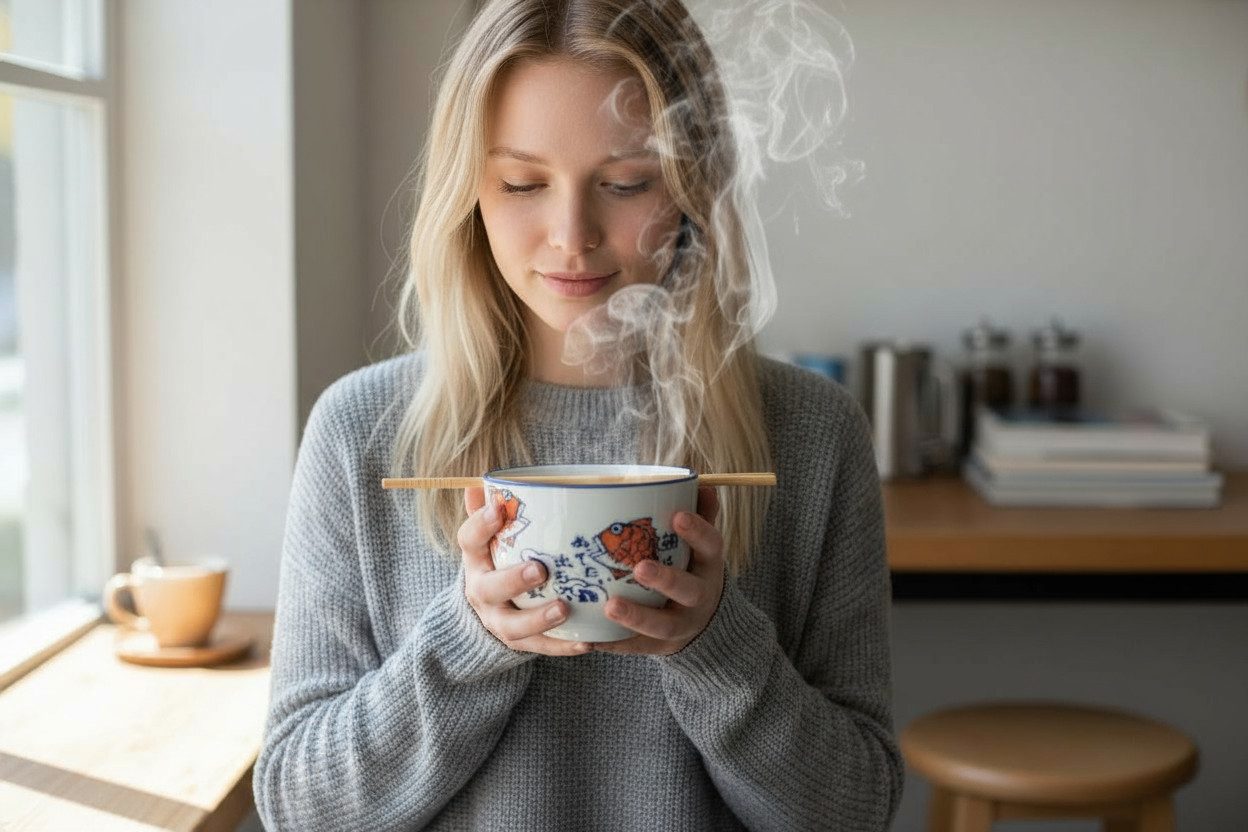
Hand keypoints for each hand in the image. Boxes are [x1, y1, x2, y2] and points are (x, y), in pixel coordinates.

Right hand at [459, 487, 591, 655]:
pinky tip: (587, 642)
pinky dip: (563, 645)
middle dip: (513, 579)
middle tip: (540, 569)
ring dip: (538, 619)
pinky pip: (540, 647)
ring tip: (564, 609)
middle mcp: (481, 591)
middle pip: (489, 588)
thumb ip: (491, 512)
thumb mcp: (491, 537)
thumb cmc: (499, 560)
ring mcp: (498, 620)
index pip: (469, 540)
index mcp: (475, 559)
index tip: (497, 510)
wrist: (488, 610)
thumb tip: (489, 481)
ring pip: (513, 625)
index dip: (480, 525)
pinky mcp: (518, 642)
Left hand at [593, 486, 723, 655]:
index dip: (698, 531)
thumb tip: (696, 481)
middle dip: (665, 579)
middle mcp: (699, 597)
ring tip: (609, 606)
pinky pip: (635, 648)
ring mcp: (680, 625)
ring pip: (662, 626)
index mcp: (708, 566)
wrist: (702, 625)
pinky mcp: (657, 647)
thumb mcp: (701, 545)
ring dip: (636, 616)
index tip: (677, 516)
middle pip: (689, 590)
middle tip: (640, 567)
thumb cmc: (691, 569)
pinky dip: (613, 643)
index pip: (712, 546)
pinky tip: (589, 638)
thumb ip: (700, 514)